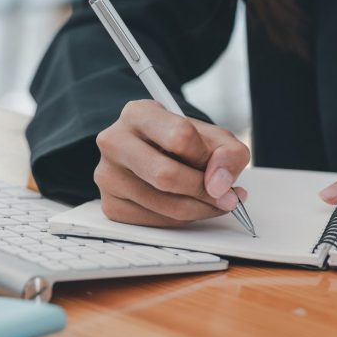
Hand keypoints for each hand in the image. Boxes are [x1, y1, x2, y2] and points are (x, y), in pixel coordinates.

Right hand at [94, 100, 250, 226]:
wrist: (151, 151)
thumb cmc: (180, 142)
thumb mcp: (211, 136)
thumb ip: (228, 153)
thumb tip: (219, 186)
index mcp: (138, 113)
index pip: (180, 136)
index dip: (207, 157)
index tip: (216, 166)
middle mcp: (114, 141)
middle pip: (166, 175)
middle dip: (204, 191)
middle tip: (226, 197)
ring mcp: (107, 175)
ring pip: (163, 205)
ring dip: (199, 209)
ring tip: (212, 202)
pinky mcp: (110, 204)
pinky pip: (154, 222)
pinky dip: (180, 220)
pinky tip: (186, 205)